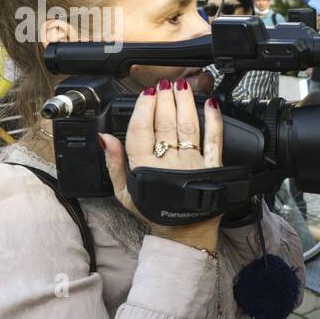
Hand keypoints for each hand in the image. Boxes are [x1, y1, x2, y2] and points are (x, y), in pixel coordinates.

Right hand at [99, 78, 223, 252]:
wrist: (184, 234)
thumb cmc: (155, 211)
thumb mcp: (125, 192)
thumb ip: (113, 163)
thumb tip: (104, 138)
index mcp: (144, 167)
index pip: (141, 130)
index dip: (143, 109)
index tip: (145, 94)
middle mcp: (169, 163)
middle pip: (165, 124)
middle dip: (164, 100)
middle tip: (163, 84)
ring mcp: (192, 164)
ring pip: (187, 127)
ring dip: (184, 103)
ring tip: (181, 85)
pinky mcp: (214, 167)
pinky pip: (215, 140)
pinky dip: (214, 121)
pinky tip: (211, 104)